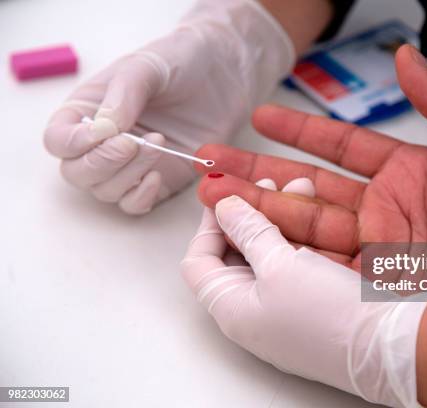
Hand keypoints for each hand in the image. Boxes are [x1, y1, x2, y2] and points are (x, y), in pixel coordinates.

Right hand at [44, 0, 293, 213]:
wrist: (223, 73)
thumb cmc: (180, 62)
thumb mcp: (147, 67)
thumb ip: (123, 95)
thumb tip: (103, 130)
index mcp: (88, 110)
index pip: (58, 140)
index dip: (73, 143)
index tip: (106, 132)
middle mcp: (102, 142)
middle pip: (77, 173)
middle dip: (102, 163)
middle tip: (134, 143)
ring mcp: (129, 164)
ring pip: (106, 191)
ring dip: (128, 175)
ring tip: (159, 143)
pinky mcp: (158, 179)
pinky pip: (134, 205)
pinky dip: (141, 196)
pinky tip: (158, 174)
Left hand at [182, 183, 426, 407]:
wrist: (391, 347)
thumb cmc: (330, 316)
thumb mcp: (281, 265)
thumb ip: (249, 230)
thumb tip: (224, 207)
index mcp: (232, 308)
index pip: (200, 260)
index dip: (210, 223)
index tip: (226, 194)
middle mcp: (255, 311)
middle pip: (237, 254)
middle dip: (252, 213)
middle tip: (270, 185)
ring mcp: (286, 308)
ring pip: (273, 253)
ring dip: (282, 218)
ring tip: (303, 187)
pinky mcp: (315, 303)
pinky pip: (299, 264)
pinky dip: (303, 237)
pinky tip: (320, 215)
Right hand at [196, 45, 426, 267]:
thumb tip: (407, 59)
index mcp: (408, 172)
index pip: (340, 145)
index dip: (299, 130)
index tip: (263, 118)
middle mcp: (385, 207)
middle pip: (309, 184)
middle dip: (259, 171)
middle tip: (217, 161)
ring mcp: (375, 245)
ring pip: (305, 221)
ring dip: (259, 207)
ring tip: (216, 193)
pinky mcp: (371, 279)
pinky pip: (319, 260)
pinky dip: (284, 248)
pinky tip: (251, 232)